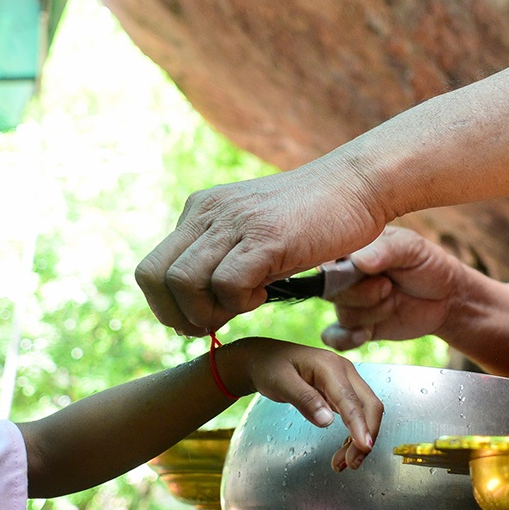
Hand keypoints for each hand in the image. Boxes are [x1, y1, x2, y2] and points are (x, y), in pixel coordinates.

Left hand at [137, 158, 386, 335]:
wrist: (356, 185)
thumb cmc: (312, 218)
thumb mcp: (254, 235)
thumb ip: (224, 261)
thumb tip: (198, 311)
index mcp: (200, 211)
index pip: (151, 269)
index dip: (165, 306)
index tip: (195, 321)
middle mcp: (207, 212)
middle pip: (154, 277)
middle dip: (177, 315)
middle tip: (212, 324)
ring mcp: (234, 222)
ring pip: (183, 283)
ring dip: (208, 312)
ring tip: (244, 305)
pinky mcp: (264, 237)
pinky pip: (226, 285)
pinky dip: (239, 303)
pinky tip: (263, 294)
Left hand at [220, 338, 384, 468]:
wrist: (266, 358)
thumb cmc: (271, 367)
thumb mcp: (280, 382)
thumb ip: (304, 399)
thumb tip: (327, 421)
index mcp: (330, 366)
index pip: (350, 399)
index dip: (359, 424)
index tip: (364, 446)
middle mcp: (344, 372)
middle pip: (369, 405)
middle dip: (366, 435)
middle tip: (352, 463)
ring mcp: (346, 382)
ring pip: (365, 412)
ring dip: (359, 438)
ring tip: (343, 464)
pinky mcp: (343, 393)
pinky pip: (356, 415)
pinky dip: (353, 435)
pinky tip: (343, 451)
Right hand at [321, 228, 470, 350]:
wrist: (445, 297)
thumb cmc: (428, 264)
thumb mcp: (412, 248)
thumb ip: (386, 250)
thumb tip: (358, 261)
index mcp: (353, 250)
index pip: (329, 259)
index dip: (340, 270)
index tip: (364, 272)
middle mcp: (346, 276)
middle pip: (332, 291)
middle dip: (362, 294)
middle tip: (388, 286)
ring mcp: (351, 302)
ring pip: (343, 315)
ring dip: (371, 313)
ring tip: (393, 301)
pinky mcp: (357, 325)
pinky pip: (336, 337)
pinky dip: (346, 339)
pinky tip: (366, 333)